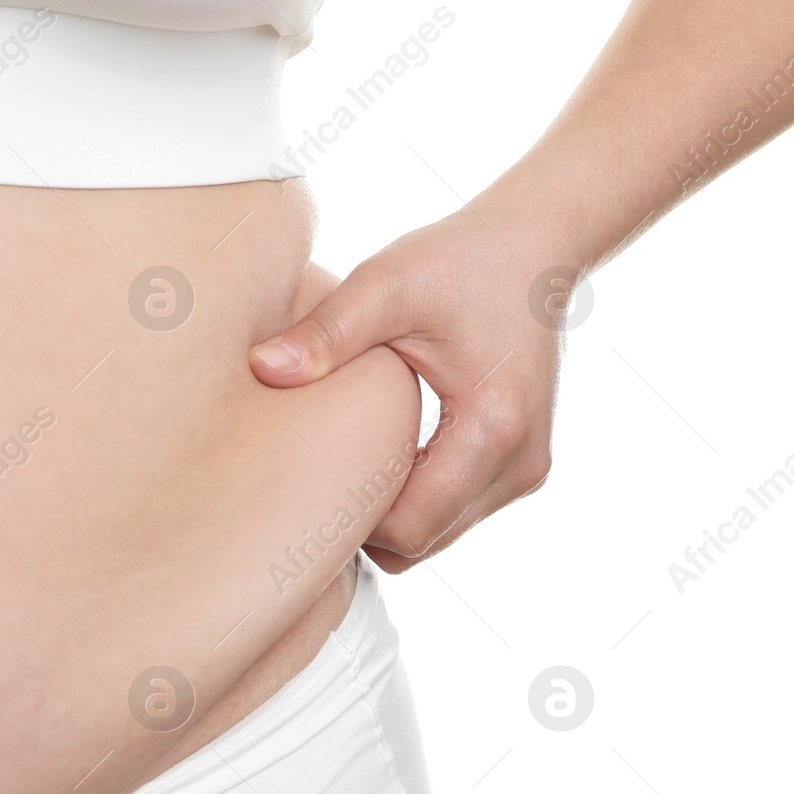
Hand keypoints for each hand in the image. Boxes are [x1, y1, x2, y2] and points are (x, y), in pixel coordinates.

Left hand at [249, 207, 565, 572]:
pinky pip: (454, 514)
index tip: (302, 478)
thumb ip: (326, 332)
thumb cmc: (458, 260)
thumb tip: (262, 370)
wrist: (531, 249)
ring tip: (345, 460)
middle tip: (309, 474)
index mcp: (493, 427)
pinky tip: (381, 454)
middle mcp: (521, 463)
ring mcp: (527, 472)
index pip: (409, 528)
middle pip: (422, 544)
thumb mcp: (385, 284)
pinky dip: (415, 498)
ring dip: (391, 514)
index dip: (349, 519)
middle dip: (365, 524)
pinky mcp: (523, 469)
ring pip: (438, 537)